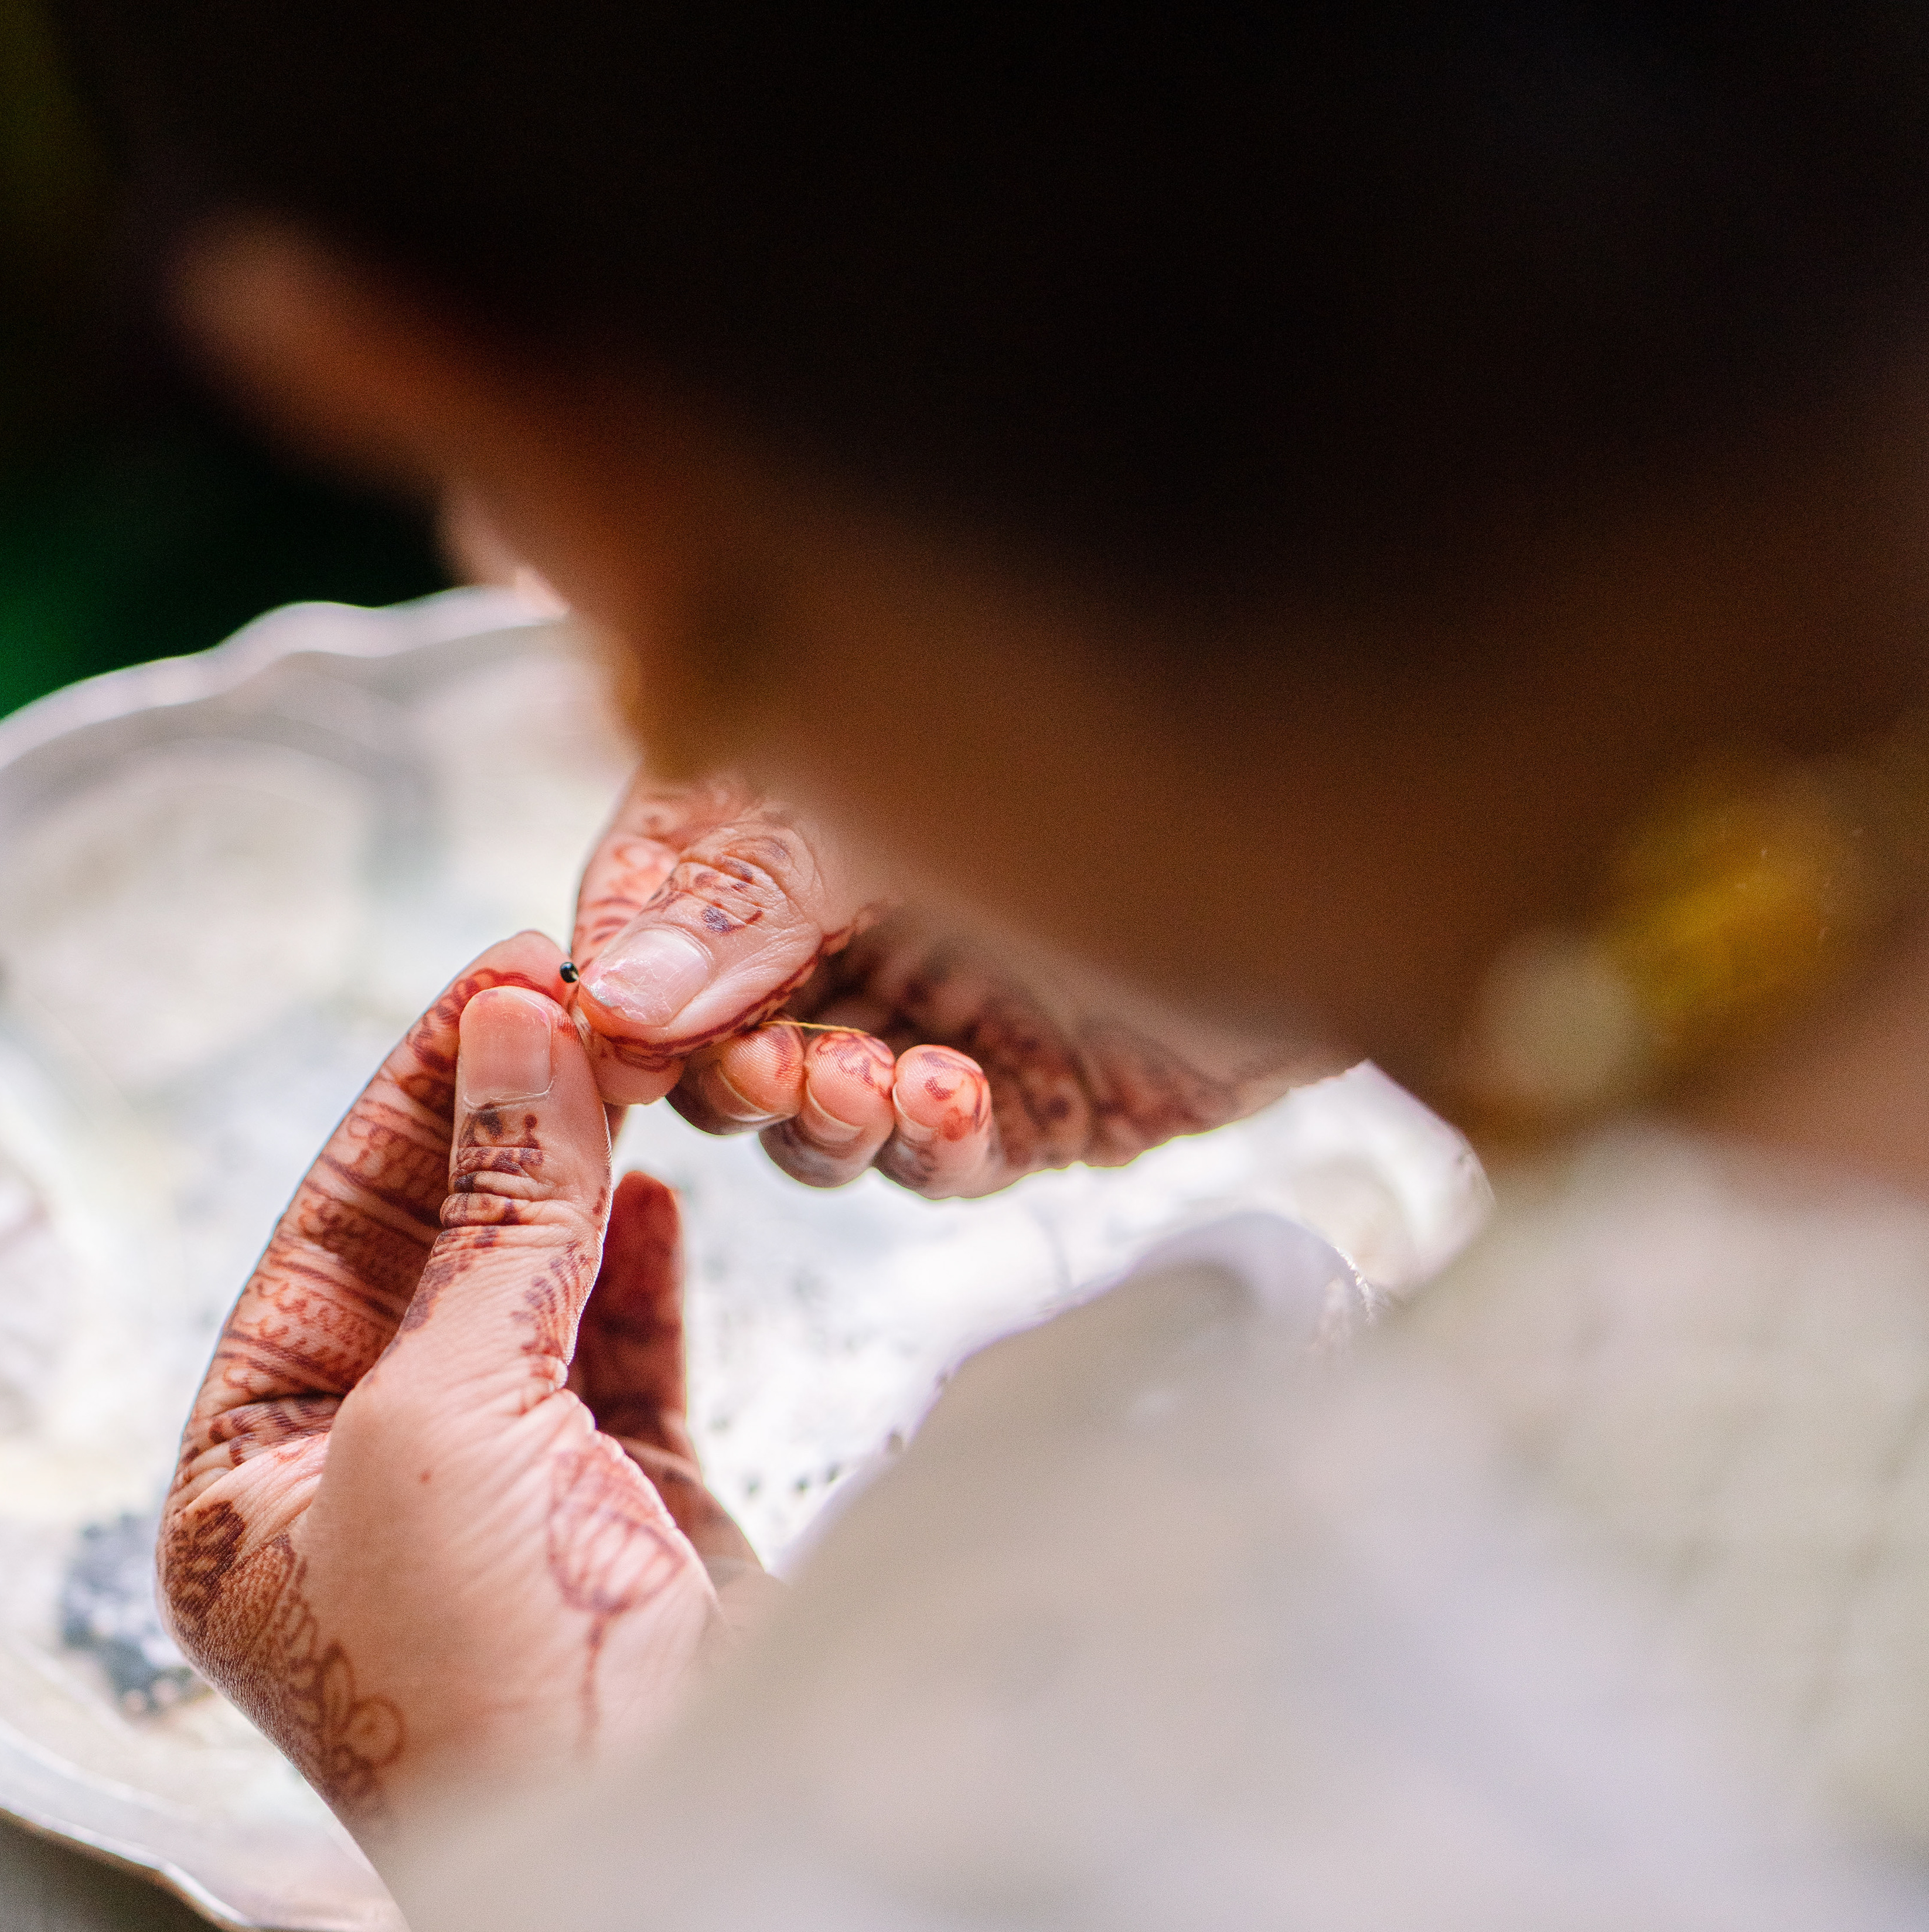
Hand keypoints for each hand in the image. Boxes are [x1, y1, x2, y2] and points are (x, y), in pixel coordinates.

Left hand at [158, 935, 760, 1830]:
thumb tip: (522, 1027)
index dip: (408, 1106)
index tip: (496, 975)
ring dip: (575, 1185)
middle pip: (425, 1263)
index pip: (321, 1247)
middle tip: (578, 990)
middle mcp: (360, 1495)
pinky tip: (658, 1191)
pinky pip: (621, 1367)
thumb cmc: (488, 1672)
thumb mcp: (445, 1420)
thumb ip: (492, 1229)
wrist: (655, 1848)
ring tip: (632, 1058)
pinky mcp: (616, 1524)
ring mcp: (496, 1509)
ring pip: (531, 1303)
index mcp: (247, 1490)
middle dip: (497, 1130)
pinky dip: (642, 1276)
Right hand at [568, 771, 1327, 1194]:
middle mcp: (866, 922)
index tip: (604, 1028)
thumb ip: (748, 887)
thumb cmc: (1128, 739)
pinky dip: (928, 1144)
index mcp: (804, 811)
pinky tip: (946, 1097)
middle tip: (743, 1068)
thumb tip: (620, 997)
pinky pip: (944, 1159)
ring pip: (820, 1117)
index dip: (624, 979)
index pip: (657, 910)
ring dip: (817, 1113)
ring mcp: (949, 1018)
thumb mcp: (894, 783)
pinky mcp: (1040, 1106)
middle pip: (722, 1034)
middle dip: (721, 1065)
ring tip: (857, 1080)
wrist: (1360, 799)